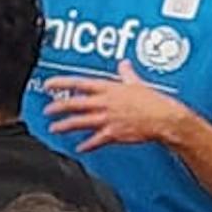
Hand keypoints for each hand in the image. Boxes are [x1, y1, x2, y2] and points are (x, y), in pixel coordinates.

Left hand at [43, 62, 191, 152]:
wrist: (164, 119)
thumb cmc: (153, 101)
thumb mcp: (137, 83)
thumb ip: (127, 74)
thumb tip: (124, 64)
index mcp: (109, 88)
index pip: (80, 83)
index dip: (62, 83)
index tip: (49, 84)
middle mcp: (105, 103)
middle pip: (75, 104)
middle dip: (58, 107)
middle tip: (47, 109)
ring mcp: (108, 119)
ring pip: (81, 122)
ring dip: (65, 125)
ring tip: (54, 128)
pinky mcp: (114, 133)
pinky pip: (96, 140)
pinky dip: (87, 145)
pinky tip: (80, 147)